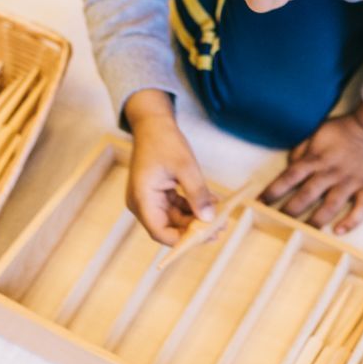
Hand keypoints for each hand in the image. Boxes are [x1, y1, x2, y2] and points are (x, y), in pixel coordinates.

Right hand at [124, 90, 216, 245]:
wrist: (152, 123)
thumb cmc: (164, 141)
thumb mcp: (185, 166)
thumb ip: (197, 194)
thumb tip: (209, 219)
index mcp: (142, 199)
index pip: (159, 232)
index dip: (182, 240)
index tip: (205, 238)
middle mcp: (143, 203)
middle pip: (169, 227)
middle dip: (194, 229)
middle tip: (220, 228)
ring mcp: (150, 199)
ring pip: (175, 219)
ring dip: (196, 218)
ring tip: (220, 218)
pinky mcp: (158, 194)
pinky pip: (177, 207)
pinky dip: (193, 207)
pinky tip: (212, 204)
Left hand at [262, 105, 362, 234]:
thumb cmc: (346, 128)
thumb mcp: (318, 132)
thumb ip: (302, 149)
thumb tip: (290, 164)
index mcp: (316, 159)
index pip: (289, 176)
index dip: (273, 190)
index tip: (259, 203)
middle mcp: (330, 173)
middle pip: (305, 195)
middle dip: (289, 211)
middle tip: (276, 224)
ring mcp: (350, 182)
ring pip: (330, 206)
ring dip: (315, 221)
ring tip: (304, 233)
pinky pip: (361, 208)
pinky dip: (351, 221)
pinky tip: (338, 231)